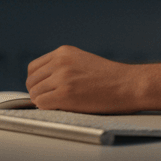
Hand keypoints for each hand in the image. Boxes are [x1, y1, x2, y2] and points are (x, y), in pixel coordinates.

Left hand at [26, 45, 141, 112]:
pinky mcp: (65, 94)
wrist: (129, 85)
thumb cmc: (111, 78)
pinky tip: (61, 108)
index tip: (45, 90)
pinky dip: (47, 108)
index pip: (34, 68)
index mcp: (63, 52)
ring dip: (43, 102)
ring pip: (34, 93)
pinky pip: (41, 103)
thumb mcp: (84, 61)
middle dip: (38, 92)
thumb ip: (64, 67)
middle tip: (51, 100)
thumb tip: (43, 84)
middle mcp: (60, 62)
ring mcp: (62, 77)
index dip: (37, 81)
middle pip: (31, 81)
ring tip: (59, 105)